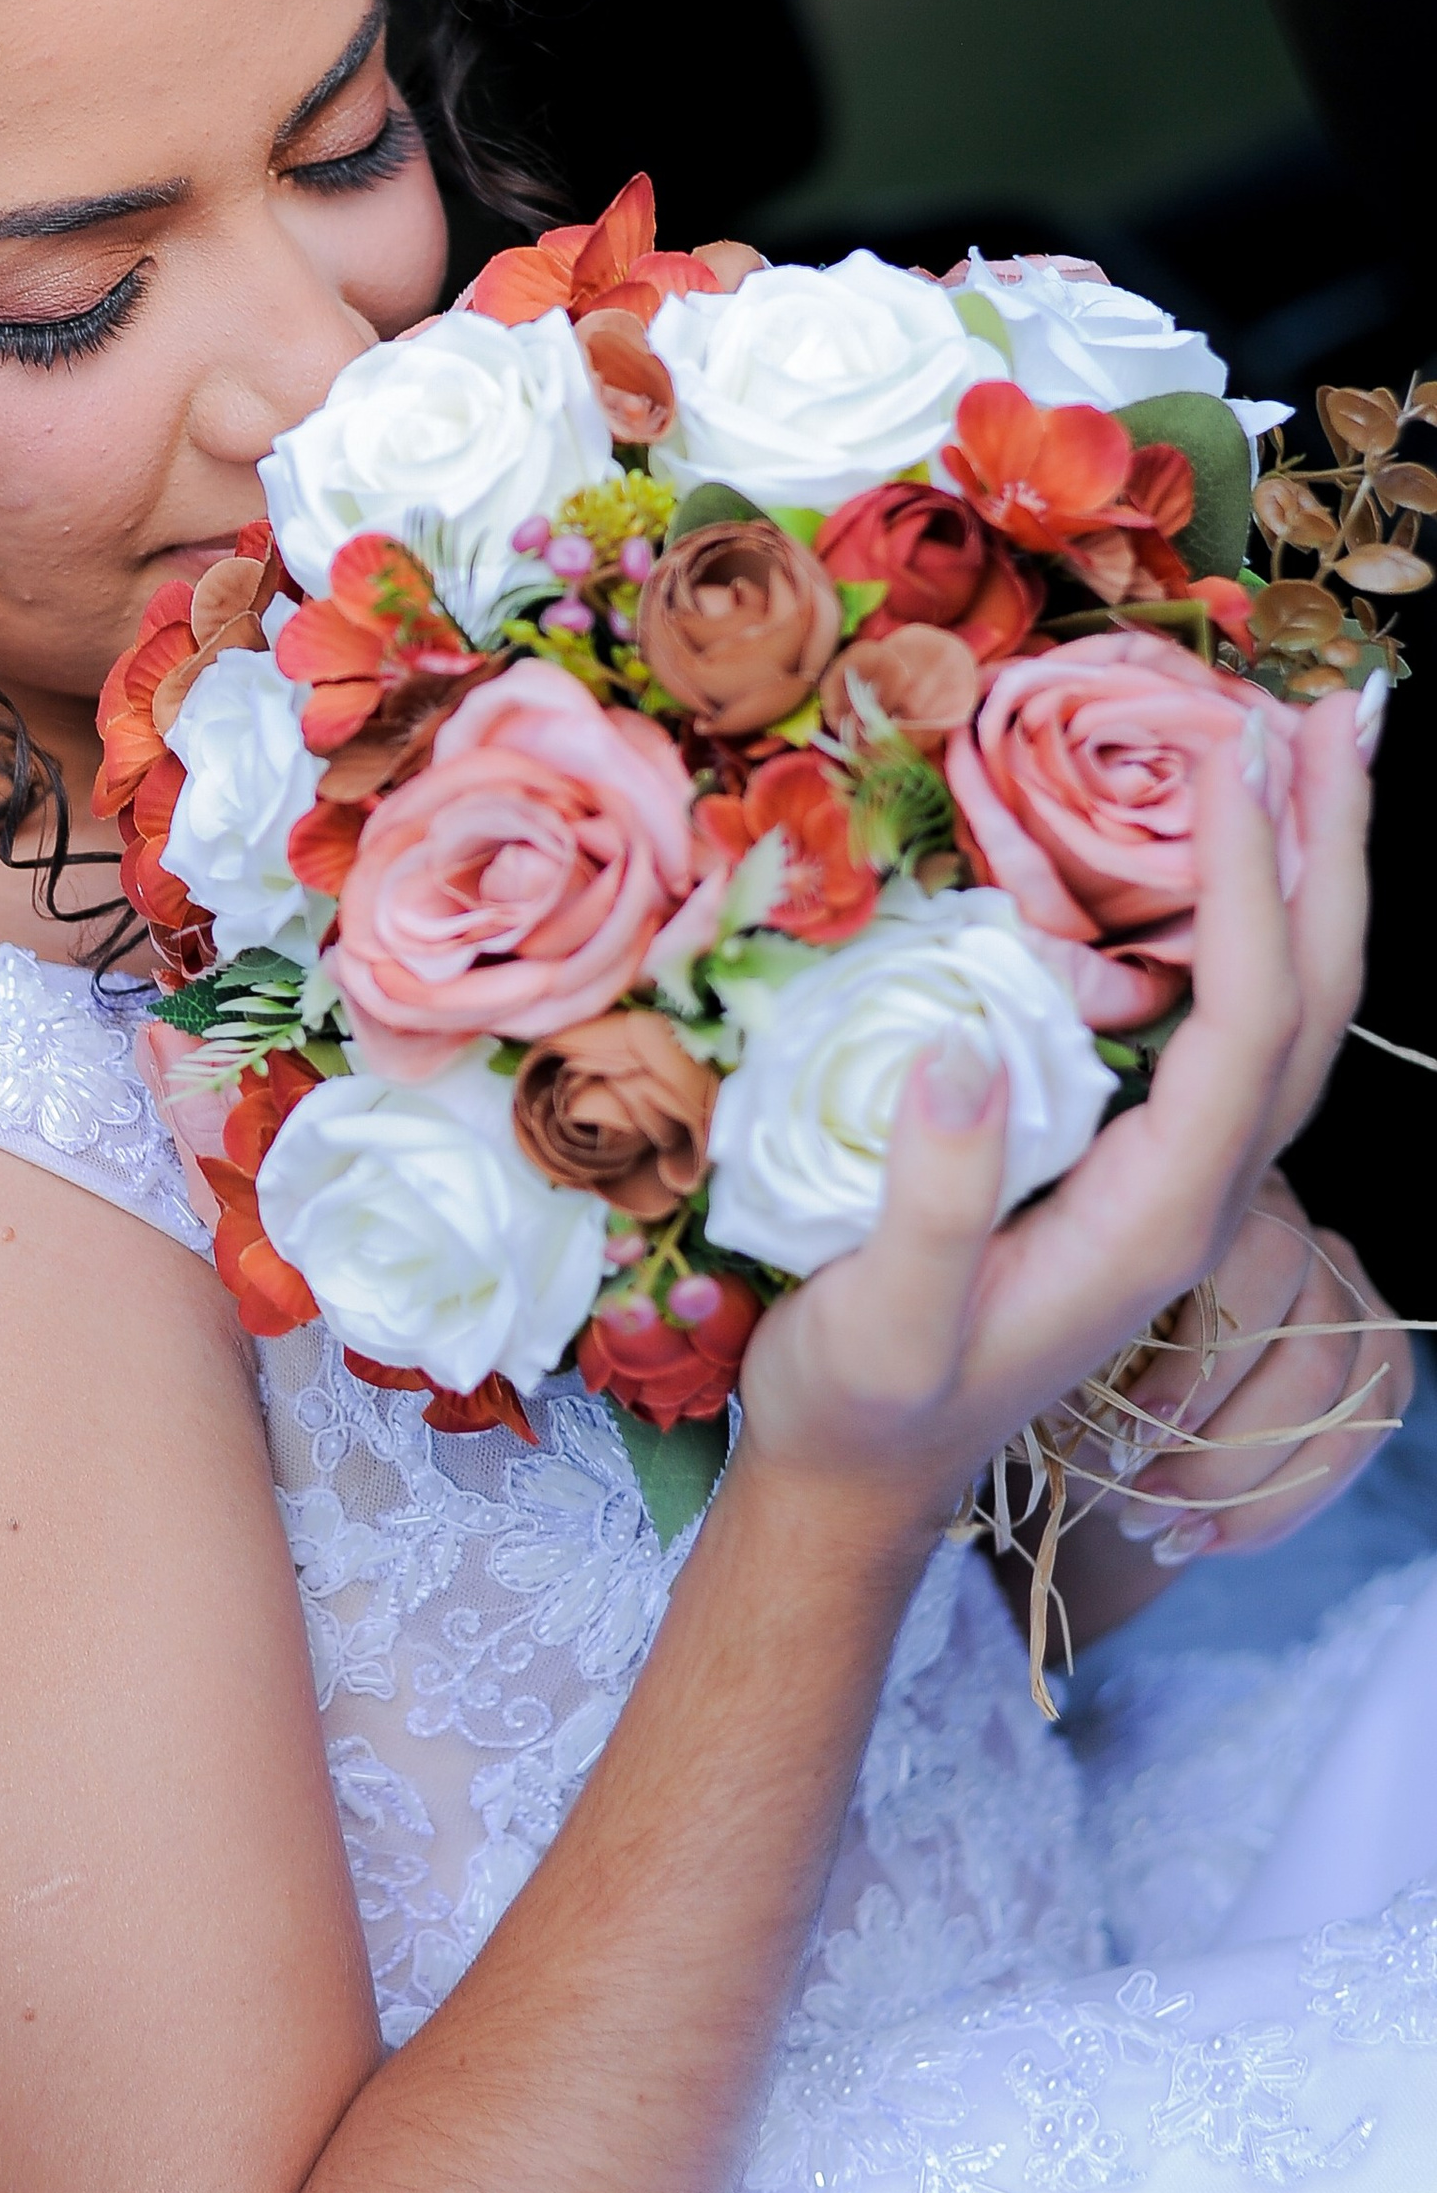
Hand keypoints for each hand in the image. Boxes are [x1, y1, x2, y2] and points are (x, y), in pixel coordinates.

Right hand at [737, 687, 1371, 1535]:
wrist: (862, 1481)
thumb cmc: (861, 1403)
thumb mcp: (879, 1321)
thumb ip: (926, 1198)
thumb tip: (963, 1045)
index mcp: (1154, 1217)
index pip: (1242, 1021)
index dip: (1245, 884)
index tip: (1220, 757)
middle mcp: (1197, 1191)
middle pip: (1312, 1003)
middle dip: (1331, 851)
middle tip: (1324, 711)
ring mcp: (1179, 1178)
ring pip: (1289, 1011)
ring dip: (1307, 875)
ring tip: (1293, 750)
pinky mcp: (1140, 1163)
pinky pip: (1230, 1027)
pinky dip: (1247, 924)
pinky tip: (1211, 861)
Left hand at [1098, 1173, 1410, 1568]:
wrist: (1105, 1398)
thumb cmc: (1065, 1354)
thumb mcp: (1054, 1339)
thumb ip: (1079, 1339)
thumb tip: (1089, 1395)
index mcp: (1213, 1196)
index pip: (1258, 1261)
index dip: (1202, 1362)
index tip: (1134, 1435)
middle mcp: (1299, 1226)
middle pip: (1313, 1347)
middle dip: (1224, 1449)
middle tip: (1143, 1506)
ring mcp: (1349, 1291)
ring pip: (1343, 1400)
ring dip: (1251, 1487)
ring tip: (1168, 1531)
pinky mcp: (1377, 1357)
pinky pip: (1359, 1437)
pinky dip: (1284, 1502)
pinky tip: (1217, 1534)